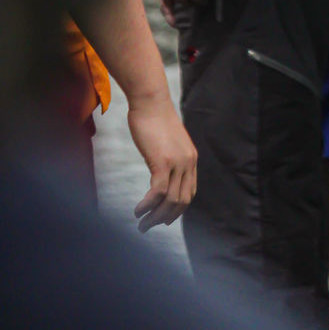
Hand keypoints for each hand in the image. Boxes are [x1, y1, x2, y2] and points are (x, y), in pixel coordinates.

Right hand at [128, 93, 197, 231]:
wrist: (150, 101)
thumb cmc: (154, 119)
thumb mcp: (167, 142)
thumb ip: (169, 157)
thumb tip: (161, 170)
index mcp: (191, 159)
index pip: (189, 194)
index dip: (176, 211)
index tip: (162, 219)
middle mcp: (188, 163)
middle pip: (181, 202)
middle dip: (164, 219)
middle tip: (148, 228)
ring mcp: (177, 163)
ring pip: (170, 200)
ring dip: (155, 217)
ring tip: (141, 225)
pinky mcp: (163, 161)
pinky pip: (157, 192)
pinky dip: (147, 205)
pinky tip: (137, 211)